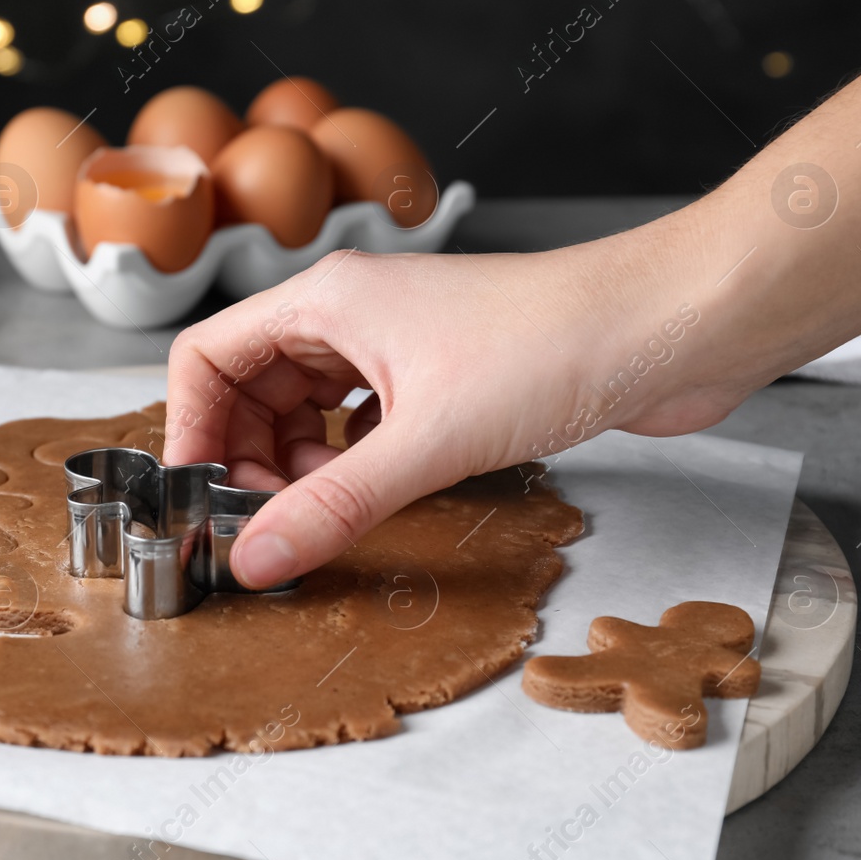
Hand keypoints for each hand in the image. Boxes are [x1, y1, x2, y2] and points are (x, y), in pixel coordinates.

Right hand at [164, 233, 740, 587]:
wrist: (669, 325)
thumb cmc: (553, 344)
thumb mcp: (427, 440)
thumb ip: (334, 504)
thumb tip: (256, 558)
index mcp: (326, 301)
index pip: (208, 357)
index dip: (191, 431)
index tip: (200, 499)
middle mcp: (351, 314)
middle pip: (252, 388)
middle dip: (249, 460)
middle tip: (268, 527)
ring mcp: (397, 343)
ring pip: (307, 407)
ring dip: (302, 465)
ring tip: (329, 513)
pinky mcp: (441, 376)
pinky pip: (362, 420)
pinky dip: (351, 460)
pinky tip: (373, 492)